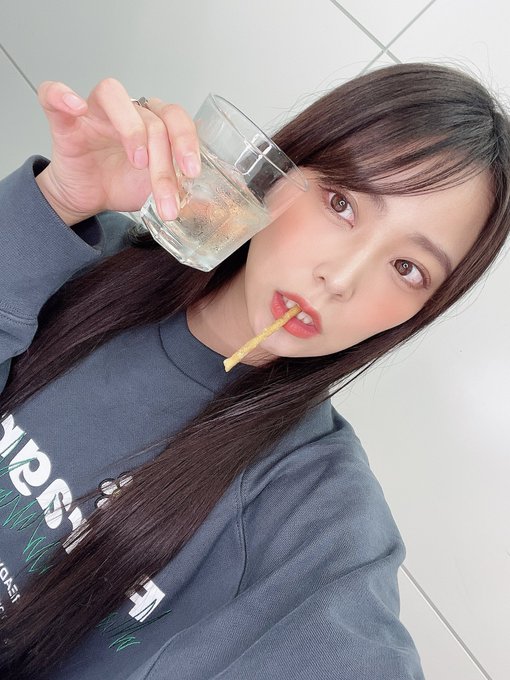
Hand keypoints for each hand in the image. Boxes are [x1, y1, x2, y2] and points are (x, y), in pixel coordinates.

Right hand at [35, 78, 200, 224]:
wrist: (90, 198)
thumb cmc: (123, 185)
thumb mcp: (159, 191)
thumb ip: (185, 193)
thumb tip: (215, 207)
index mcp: (155, 124)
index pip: (177, 118)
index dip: (188, 142)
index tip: (193, 173)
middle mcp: (129, 112)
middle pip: (152, 118)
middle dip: (164, 159)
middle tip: (169, 190)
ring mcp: (96, 113)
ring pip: (114, 96)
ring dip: (131, 129)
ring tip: (138, 162)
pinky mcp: (65, 122)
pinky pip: (54, 94)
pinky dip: (61, 94)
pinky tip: (75, 106)